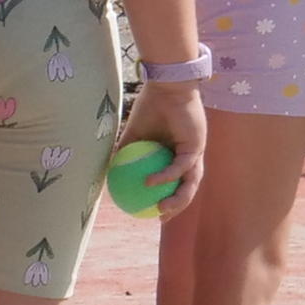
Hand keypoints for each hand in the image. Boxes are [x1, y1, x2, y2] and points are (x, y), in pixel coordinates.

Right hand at [120, 79, 208, 216]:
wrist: (165, 86)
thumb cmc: (151, 107)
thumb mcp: (133, 135)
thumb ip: (123, 153)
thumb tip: (107, 172)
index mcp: (177, 154)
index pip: (177, 184)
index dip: (169, 201)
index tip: (152, 214)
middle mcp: (190, 155)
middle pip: (188, 188)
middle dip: (177, 207)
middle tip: (159, 218)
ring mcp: (196, 151)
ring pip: (190, 182)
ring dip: (177, 199)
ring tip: (159, 210)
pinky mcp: (197, 145)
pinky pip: (180, 166)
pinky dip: (165, 176)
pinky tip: (150, 183)